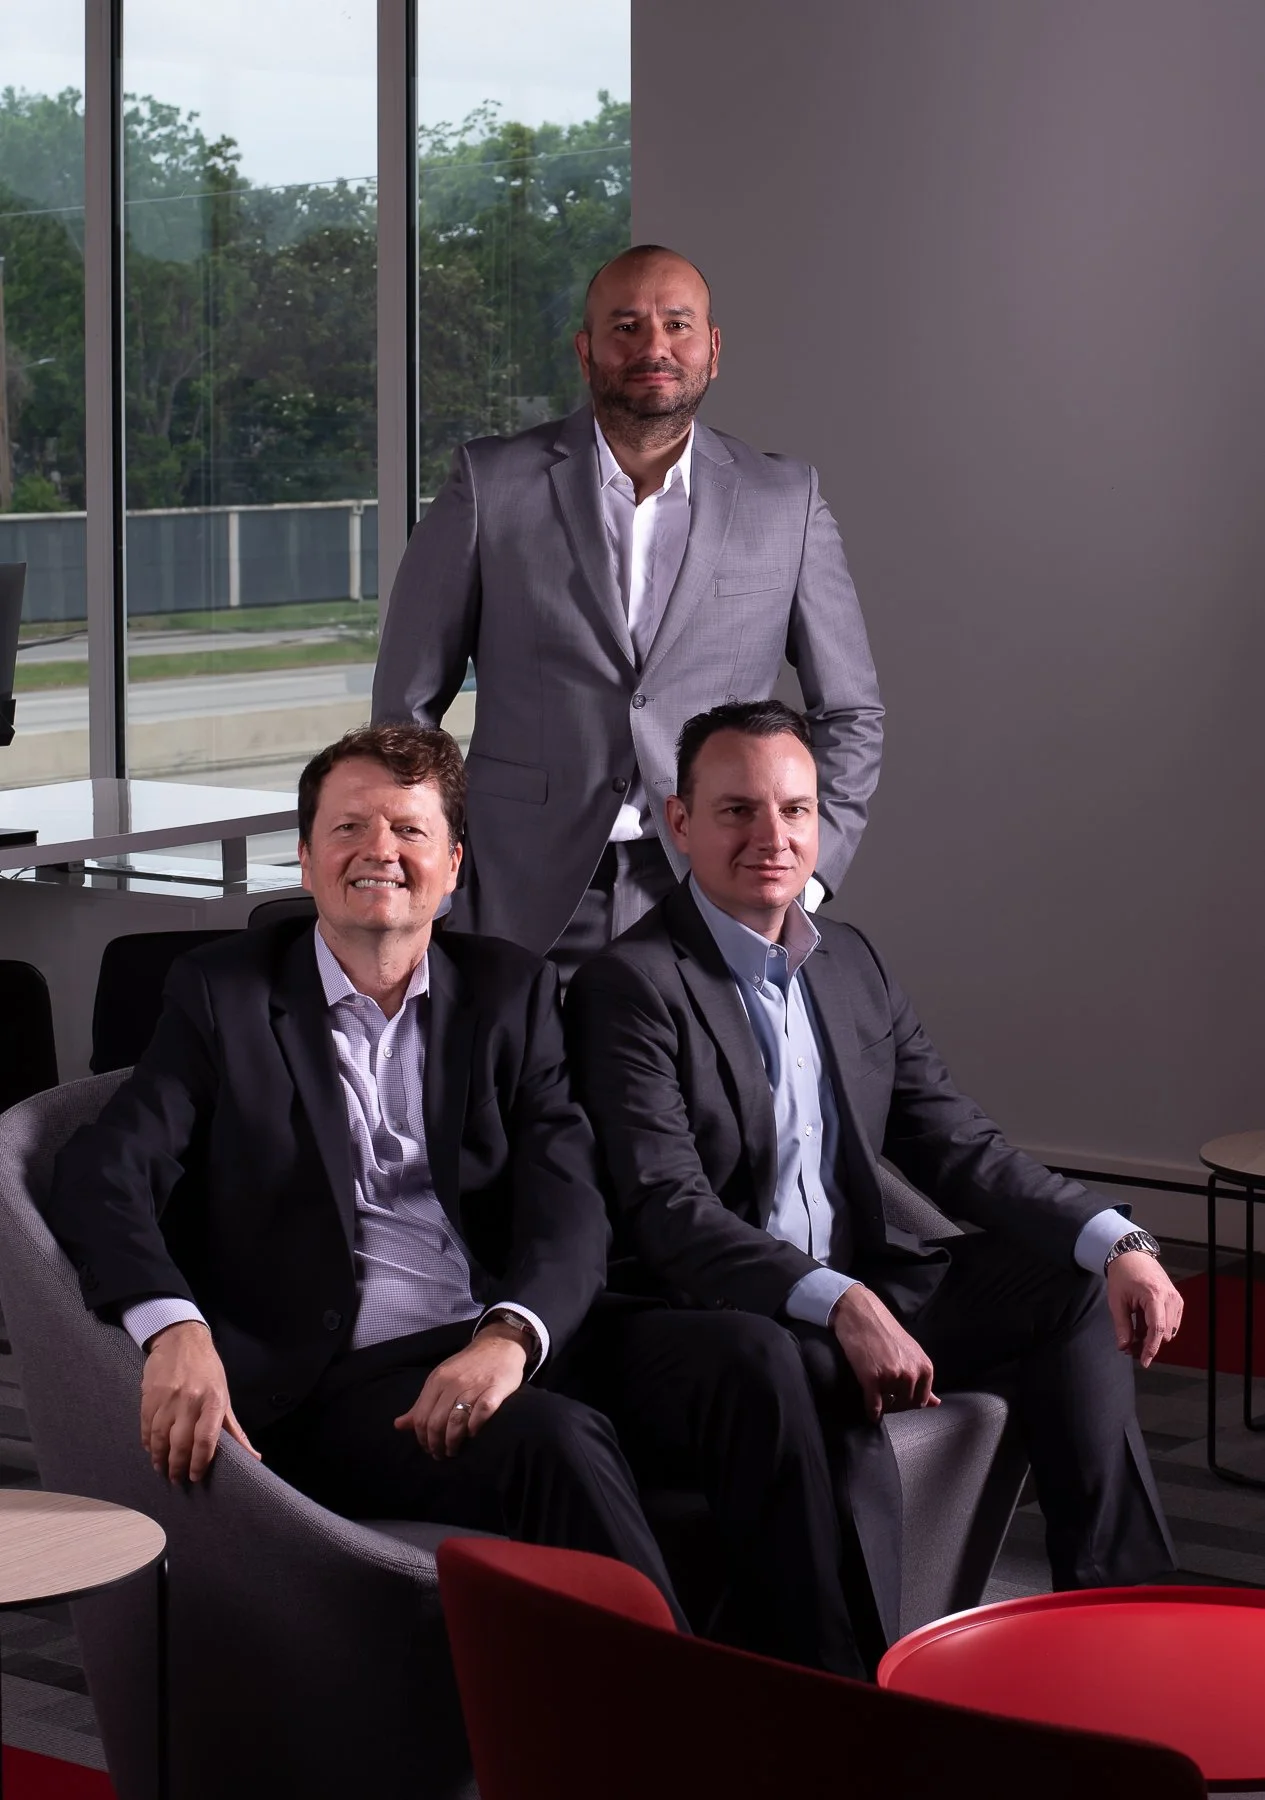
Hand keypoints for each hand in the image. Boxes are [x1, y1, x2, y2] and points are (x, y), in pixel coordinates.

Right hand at [141, 1321, 259, 1482]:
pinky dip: (148, 1441)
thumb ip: (234, 1430)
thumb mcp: (225, 1395)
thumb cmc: (207, 1370)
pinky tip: (151, 1450)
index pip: (206, 1439)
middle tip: (176, 1478)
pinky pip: (146, 1425)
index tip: (195, 1476)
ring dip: (160, 1457)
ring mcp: (168, 1398)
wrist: (181, 1339)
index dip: (200, 1462)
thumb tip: (253, 1456)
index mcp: (213, 1401)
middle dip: (177, 1465)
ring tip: (162, 1468)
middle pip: (181, 1442)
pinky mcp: (150, 1395)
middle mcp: (190, 1400)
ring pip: (160, 1437)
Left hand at [394, 1324, 527, 1458]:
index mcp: (437, 1380)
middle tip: (440, 1454)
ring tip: (454, 1450)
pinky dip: (475, 1426)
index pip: (422, 1417)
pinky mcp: (495, 1388)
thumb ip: (421, 1403)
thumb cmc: (468, 1366)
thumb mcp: (440, 1379)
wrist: (499, 1344)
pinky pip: (482, 1411)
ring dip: (453, 1442)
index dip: (422, 1438)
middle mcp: (454, 1383)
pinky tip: (473, 1434)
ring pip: (456, 1421)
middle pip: (436, 1422)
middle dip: (436, 1445)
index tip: (427, 1448)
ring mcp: (475, 1386)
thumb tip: (398, 1425)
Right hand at [830, 1285, 939, 1423]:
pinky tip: (869, 1410)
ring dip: (883, 1405)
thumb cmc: (884, 1329)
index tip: (899, 1397)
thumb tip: (935, 1403)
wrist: (861, 1314)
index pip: (921, 1400)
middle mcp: (911, 1373)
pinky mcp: (871, 1378)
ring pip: (890, 1406)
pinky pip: (874, 1406)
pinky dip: (871, 1412)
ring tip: (876, 1394)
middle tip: (885, 1396)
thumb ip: (923, 1378)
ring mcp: (892, 1376)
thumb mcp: (911, 1352)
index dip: (908, 1401)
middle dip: (896, 1404)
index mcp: (924, 1366)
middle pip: (906, 1404)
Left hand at [1106, 1251, 1183, 1367]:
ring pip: (1170, 1330)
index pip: (1157, 1329)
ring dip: (1154, 1336)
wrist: (1131, 1256)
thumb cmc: (1123, 1275)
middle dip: (1149, 1343)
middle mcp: (1169, 1297)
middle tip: (1130, 1345)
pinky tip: (1144, 1324)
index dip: (1151, 1349)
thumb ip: (1122, 1326)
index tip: (1144, 1362)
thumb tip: (1124, 1347)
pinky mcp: (1177, 1300)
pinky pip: (1172, 1322)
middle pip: (1165, 1333)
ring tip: (1135, 1331)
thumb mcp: (1117, 1301)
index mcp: (1154, 1296)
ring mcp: (1175, 1298)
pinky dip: (1159, 1328)